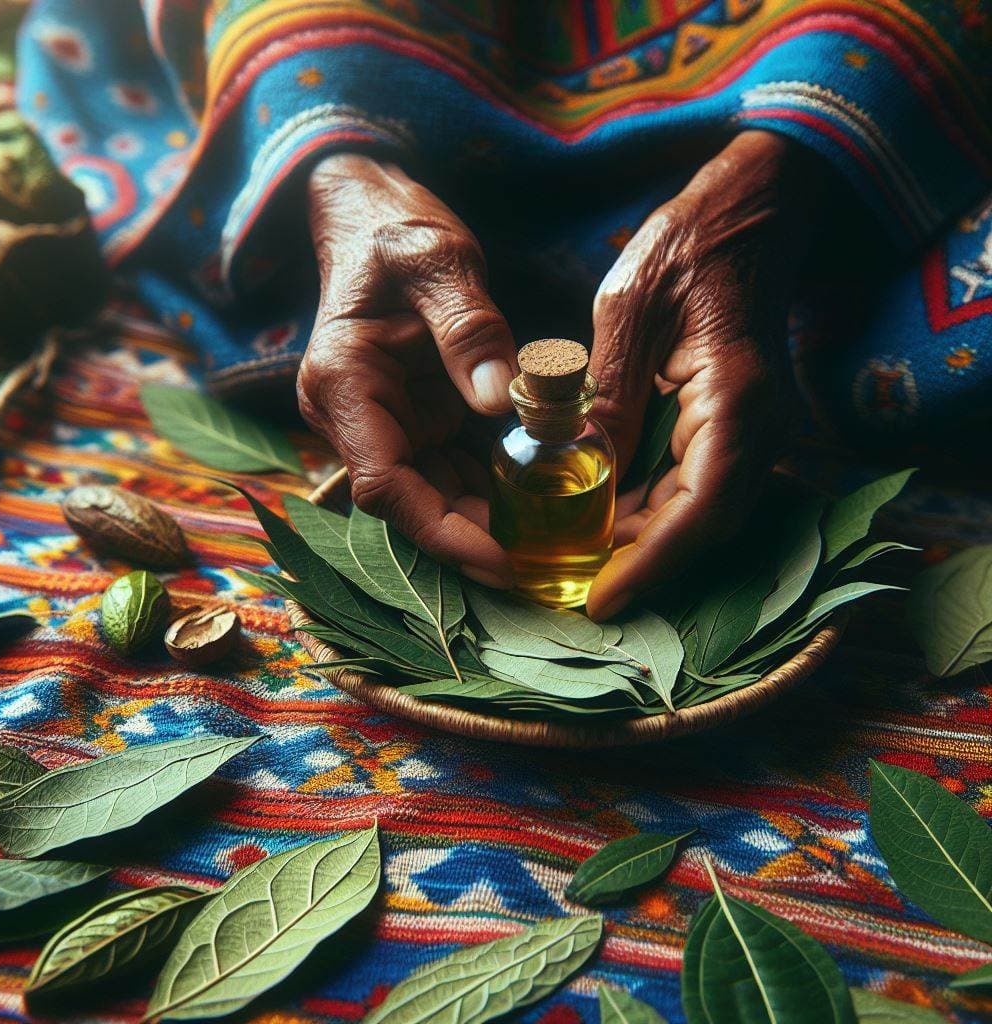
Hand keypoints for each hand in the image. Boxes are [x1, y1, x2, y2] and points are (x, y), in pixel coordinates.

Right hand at [298, 154, 517, 586]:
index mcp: (343, 383)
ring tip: (551, 537)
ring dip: (487, 518)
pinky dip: (490, 485)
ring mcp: (383, 420)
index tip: (501, 560)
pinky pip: (450, 466)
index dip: (443, 532)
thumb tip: (500, 402)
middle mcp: (354, 415)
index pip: (384, 484)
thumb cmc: (394, 227)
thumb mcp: (437, 260)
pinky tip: (537, 495)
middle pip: (412, 502)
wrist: (370, 211)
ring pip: (434, 493)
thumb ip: (469, 327)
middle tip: (545, 559)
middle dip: (474, 536)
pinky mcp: (412, 415)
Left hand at [586, 131, 823, 619]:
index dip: (651, 563)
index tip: (602, 601)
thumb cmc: (687, 248)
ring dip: (645, 542)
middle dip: (640, 563)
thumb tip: (581, 473)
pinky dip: (653, 512)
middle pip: (703, 525)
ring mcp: (753, 429)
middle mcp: (758, 427)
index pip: (700, 509)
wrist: (747, 215)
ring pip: (700, 512)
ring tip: (580, 563)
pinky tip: (605, 518)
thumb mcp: (628, 313)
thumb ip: (608, 395)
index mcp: (735, 399)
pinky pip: (696, 486)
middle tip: (573, 589)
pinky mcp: (735, 425)